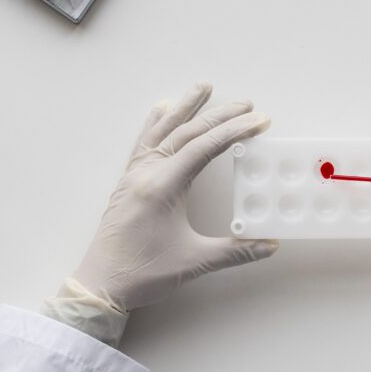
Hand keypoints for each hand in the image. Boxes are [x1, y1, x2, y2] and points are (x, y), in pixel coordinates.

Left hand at [44, 83, 278, 344]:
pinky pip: (144, 141)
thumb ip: (235, 251)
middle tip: (246, 103)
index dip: (234, 132)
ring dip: (184, 107)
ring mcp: (134, 175)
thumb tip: (270, 244)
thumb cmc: (143, 273)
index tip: (258, 121)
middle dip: (218, 115)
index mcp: (162, 187)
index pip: (203, 148)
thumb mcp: (193, 262)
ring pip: (162, 130)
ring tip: (203, 87)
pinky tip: (162, 110)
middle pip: (185, 133)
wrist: (100, 284)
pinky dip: (157, 122)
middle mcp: (146, 173)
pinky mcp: (128, 181)